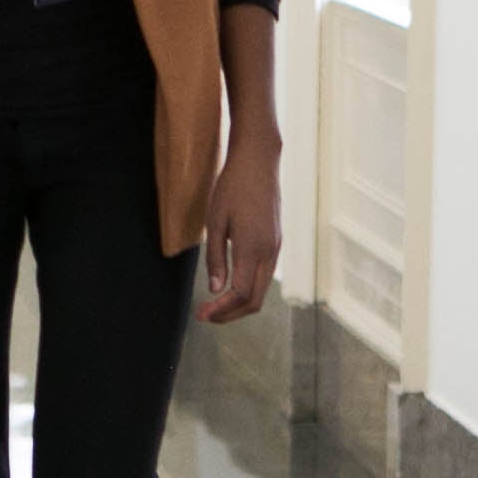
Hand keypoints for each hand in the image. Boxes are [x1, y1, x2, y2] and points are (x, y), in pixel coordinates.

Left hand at [198, 132, 281, 322]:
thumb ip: (216, 258)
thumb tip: (215, 290)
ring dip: (239, 303)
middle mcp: (269, 252)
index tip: (202, 315)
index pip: (240, 293)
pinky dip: (248, 288)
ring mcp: (275, 247)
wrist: (258, 161)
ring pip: (262, 289)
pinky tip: (230, 283)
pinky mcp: (275, 242)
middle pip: (255, 300)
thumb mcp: (215, 221)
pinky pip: (264, 274)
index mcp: (252, 248)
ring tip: (215, 303)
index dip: (221, 309)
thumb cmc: (232, 187)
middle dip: (231, 314)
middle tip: (207, 316)